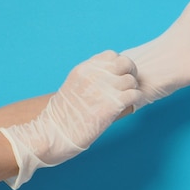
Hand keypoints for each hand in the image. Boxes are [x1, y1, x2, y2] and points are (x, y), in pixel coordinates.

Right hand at [0, 50, 138, 188]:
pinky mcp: (112, 105)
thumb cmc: (63, 115)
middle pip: (126, 63)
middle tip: (127, 85)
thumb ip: (90, 78)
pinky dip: (135, 99)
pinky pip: (135, 94)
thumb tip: (108, 76)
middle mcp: (95, 75)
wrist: (53, 133)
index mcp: (84, 69)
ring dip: (132, 89)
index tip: (118, 76)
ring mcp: (104, 89)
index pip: (112, 55)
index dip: (119, 65)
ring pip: (131, 80)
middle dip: (131, 73)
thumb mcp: (73, 87)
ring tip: (125, 99)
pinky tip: (128, 106)